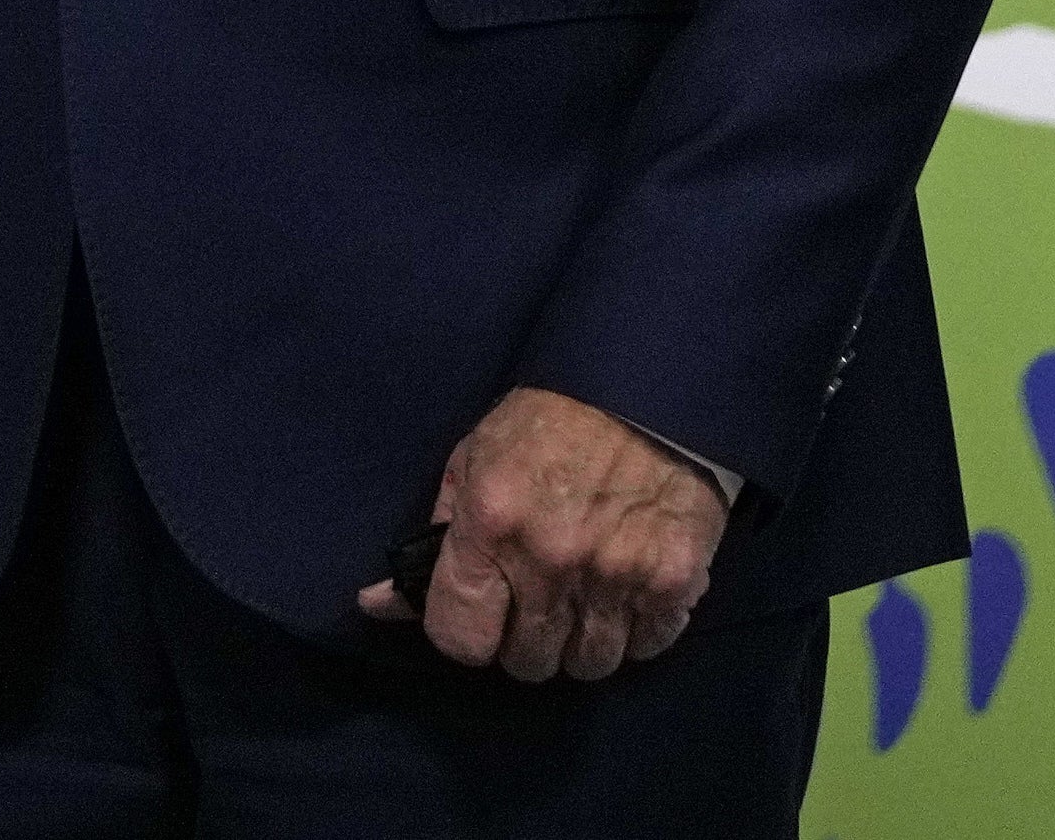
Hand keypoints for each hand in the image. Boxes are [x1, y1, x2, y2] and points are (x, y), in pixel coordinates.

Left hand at [354, 387, 724, 679]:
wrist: (643, 389)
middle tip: (532, 605)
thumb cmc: (547, 422)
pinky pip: (646, 648)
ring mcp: (617, 575)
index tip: (477, 619)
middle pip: (526, 663)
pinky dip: (634, 634)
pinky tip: (625, 596)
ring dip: (578, 645)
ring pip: (588, 666)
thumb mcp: (472, 461)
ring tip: (580, 602)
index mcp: (491, 523)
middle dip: (522, 642)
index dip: (464, 636)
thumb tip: (379, 604)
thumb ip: (434, 539)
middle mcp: (552, 559)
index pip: (460, 637)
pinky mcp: (674, 581)